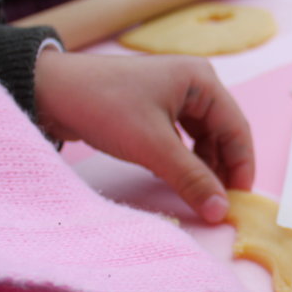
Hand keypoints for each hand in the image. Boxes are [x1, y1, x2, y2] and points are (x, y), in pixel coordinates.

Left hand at [34, 51, 254, 223]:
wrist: (49, 91)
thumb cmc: (104, 106)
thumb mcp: (152, 146)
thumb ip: (191, 179)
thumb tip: (221, 211)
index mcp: (201, 80)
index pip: (236, 128)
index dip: (241, 166)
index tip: (238, 200)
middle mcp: (192, 83)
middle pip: (222, 132)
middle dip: (222, 167)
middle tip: (220, 202)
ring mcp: (173, 94)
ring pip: (202, 137)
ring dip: (203, 165)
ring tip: (200, 193)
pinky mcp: (154, 107)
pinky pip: (182, 136)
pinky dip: (184, 158)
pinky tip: (179, 177)